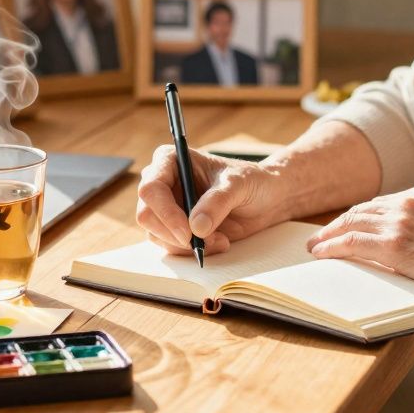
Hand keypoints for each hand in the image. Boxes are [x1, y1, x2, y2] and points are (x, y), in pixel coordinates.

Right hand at [136, 144, 288, 255]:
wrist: (267, 198)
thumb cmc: (252, 181)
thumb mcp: (239, 185)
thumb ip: (218, 202)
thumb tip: (195, 227)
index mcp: (172, 161)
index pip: (151, 188)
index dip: (165, 212)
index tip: (187, 232)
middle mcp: (163, 183)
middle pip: (146, 215)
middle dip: (174, 234)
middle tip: (203, 242)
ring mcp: (167, 207)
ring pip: (156, 235)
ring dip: (187, 245)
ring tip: (220, 240)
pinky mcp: (176, 228)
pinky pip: (171, 247)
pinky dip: (193, 251)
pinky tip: (218, 242)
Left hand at [305, 187, 413, 304]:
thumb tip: (404, 241)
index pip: (379, 202)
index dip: (357, 216)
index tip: (344, 225)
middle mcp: (407, 202)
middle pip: (360, 210)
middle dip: (338, 224)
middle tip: (321, 236)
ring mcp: (399, 221)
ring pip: (351, 223)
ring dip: (328, 236)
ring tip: (316, 247)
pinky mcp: (394, 244)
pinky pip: (351, 243)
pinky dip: (332, 247)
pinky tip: (322, 253)